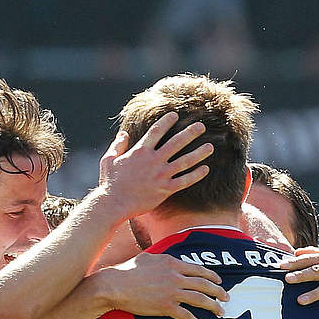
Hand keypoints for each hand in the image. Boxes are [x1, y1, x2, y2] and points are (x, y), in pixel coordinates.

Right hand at [93, 254, 226, 318]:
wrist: (115, 285)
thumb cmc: (128, 271)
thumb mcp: (148, 258)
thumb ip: (162, 258)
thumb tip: (168, 259)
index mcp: (172, 263)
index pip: (199, 270)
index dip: (212, 276)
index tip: (219, 281)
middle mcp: (176, 277)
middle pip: (204, 284)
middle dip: (218, 291)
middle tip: (226, 297)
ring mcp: (172, 292)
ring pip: (200, 300)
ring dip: (213, 306)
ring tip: (220, 312)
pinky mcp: (166, 307)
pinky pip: (187, 316)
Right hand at [95, 112, 213, 218]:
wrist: (113, 204)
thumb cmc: (109, 183)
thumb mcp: (109, 160)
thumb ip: (118, 145)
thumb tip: (123, 133)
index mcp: (140, 151)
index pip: (156, 131)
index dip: (167, 121)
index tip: (175, 114)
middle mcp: (153, 161)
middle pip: (176, 143)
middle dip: (190, 133)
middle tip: (201, 125)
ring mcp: (160, 175)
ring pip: (185, 161)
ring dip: (199, 153)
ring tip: (210, 146)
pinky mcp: (165, 190)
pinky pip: (184, 181)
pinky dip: (196, 175)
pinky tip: (205, 169)